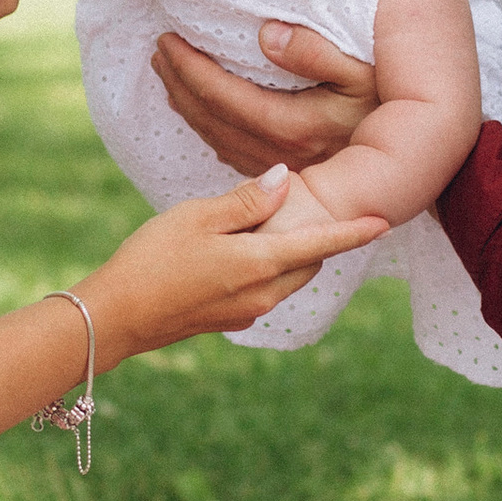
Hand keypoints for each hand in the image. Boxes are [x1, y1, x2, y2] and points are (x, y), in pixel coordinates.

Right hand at [87, 168, 386, 357]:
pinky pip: (266, 288)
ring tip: (279, 221)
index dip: (354, 233)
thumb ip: (246, 201)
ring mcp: (247, 311)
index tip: (384, 222)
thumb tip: (285, 181)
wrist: (116, 318)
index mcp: (260, 264)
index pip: (321, 245)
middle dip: (319, 237)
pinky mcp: (230, 319)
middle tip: (320, 205)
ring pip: (289, 276)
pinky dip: (269, 265)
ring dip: (293, 252)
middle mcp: (263, 294)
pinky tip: (243, 246)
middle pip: (309, 261)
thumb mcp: (197, 217)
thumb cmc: (152, 260)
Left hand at [150, 24, 377, 173]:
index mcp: (297, 129)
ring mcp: (283, 172)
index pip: (225, 99)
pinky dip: (206, 128)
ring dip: (186, 105)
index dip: (191, 71)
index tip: (168, 42)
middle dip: (180, 84)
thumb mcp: (362, 70)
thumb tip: (265, 36)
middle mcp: (283, 157)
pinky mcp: (286, 177)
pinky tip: (197, 110)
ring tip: (166, 73)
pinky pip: (231, 153)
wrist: (416, 158)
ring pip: (217, 140)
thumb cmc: (390, 103)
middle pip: (213, 121)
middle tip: (159, 52)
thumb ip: (315, 52)